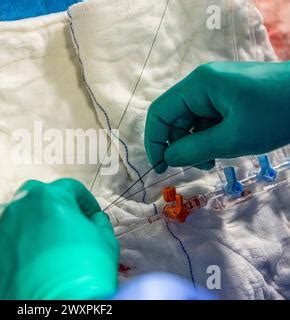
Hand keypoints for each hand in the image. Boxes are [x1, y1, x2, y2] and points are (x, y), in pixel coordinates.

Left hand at [0, 179, 118, 299]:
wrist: (53, 309)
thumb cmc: (81, 276)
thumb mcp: (106, 242)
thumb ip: (99, 223)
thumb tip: (95, 220)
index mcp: (50, 197)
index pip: (70, 189)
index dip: (84, 202)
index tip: (89, 215)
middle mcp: (19, 206)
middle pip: (36, 195)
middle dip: (51, 207)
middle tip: (64, 227)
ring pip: (9, 213)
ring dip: (24, 222)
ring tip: (37, 243)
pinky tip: (6, 247)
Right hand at [145, 61, 289, 173]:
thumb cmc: (276, 114)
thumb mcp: (233, 138)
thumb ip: (194, 150)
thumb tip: (168, 158)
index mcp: (198, 85)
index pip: (160, 113)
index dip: (155, 142)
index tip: (161, 168)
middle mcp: (202, 84)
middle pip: (175, 118)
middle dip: (181, 145)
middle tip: (199, 166)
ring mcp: (216, 89)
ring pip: (192, 122)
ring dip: (197, 144)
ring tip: (214, 159)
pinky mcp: (229, 97)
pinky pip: (208, 120)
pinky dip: (210, 137)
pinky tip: (224, 148)